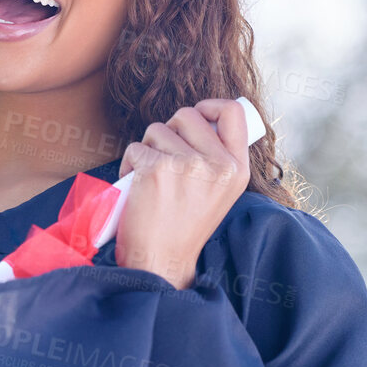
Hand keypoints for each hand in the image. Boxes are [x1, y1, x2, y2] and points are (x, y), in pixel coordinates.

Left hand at [114, 99, 250, 289]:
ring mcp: (188, 165)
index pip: (233, 112)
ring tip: (151, 177)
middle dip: (169, 130)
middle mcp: (218, 165)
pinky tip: (136, 185)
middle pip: (188, 114)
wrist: (162, 260)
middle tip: (164, 156)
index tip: (196, 116)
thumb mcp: (219, 192)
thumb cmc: (184, 225)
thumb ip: (218, 157)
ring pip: (158, 129)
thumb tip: (205, 118)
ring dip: (148, 148)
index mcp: (237, 169)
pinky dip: (129, 163)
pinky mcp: (157, 169)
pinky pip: (136, 147)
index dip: (210, 105)